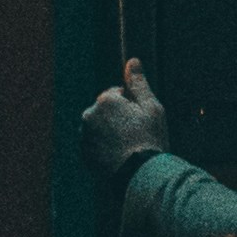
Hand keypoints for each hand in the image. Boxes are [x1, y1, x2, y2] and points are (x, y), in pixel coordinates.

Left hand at [78, 56, 169, 178]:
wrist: (138, 174)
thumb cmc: (148, 139)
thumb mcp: (151, 107)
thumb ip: (138, 83)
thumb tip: (132, 61)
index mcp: (105, 100)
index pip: (116, 95)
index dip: (131, 106)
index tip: (140, 120)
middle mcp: (89, 115)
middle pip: (105, 111)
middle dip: (117, 118)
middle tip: (135, 135)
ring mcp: (84, 136)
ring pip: (99, 128)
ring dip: (110, 133)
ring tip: (127, 147)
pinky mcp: (84, 154)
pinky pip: (94, 145)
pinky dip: (104, 148)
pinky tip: (119, 156)